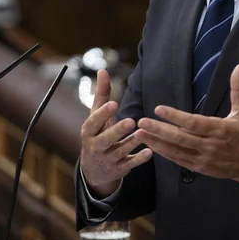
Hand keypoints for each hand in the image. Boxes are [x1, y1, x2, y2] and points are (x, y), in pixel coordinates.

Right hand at [80, 70, 152, 197]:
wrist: (94, 169)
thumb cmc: (97, 134)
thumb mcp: (96, 116)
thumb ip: (101, 94)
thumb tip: (102, 70)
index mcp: (88, 132)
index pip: (93, 122)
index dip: (103, 114)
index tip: (114, 104)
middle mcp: (96, 147)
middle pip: (106, 139)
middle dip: (117, 131)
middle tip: (131, 121)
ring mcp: (108, 159)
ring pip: (120, 151)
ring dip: (131, 143)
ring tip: (142, 133)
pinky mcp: (119, 169)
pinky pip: (130, 164)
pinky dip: (139, 159)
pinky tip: (150, 152)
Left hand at [135, 64, 238, 195]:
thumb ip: (238, 89)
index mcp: (220, 129)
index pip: (193, 123)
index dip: (175, 116)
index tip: (158, 109)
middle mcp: (210, 145)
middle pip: (181, 138)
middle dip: (159, 130)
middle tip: (141, 122)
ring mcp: (204, 159)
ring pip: (177, 151)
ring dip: (157, 142)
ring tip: (140, 133)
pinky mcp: (200, 168)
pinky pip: (179, 160)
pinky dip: (165, 153)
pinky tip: (152, 146)